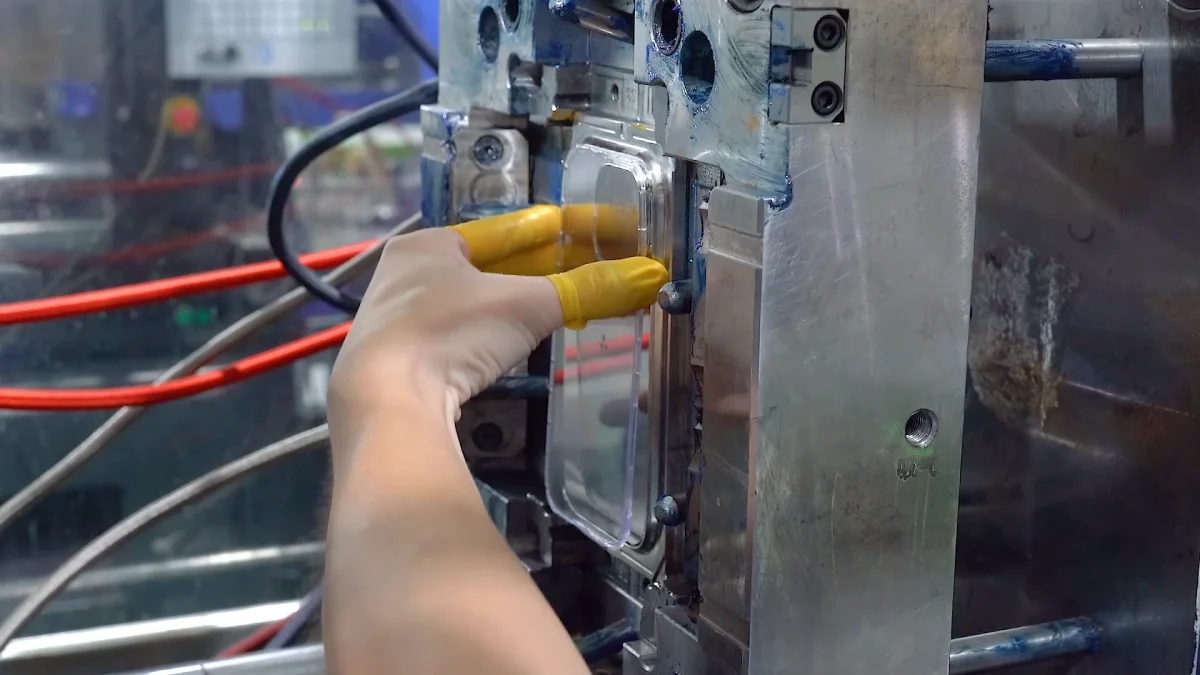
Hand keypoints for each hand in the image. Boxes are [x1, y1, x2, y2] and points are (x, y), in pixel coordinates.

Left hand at [328, 205, 667, 430]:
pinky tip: (503, 355)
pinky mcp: (393, 367)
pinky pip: (451, 344)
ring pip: (466, 308)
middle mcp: (404, 277)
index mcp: (428, 244)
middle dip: (533, 276)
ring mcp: (393, 324)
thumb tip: (647, 276)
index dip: (550, 233)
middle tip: (580, 277)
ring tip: (550, 316)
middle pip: (484, 271)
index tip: (585, 232)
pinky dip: (483, 344)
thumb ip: (587, 290)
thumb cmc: (451, 333)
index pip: (503, 231)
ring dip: (507, 312)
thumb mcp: (528, 306)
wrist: (386, 402)